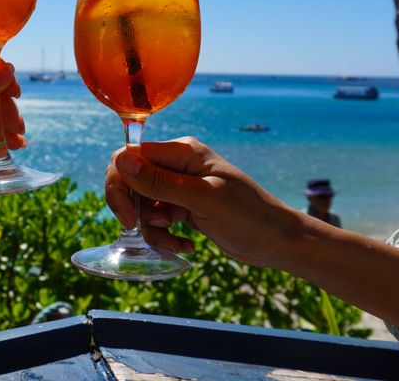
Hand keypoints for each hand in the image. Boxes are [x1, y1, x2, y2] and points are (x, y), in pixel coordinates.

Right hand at [105, 137, 303, 267]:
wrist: (279, 242)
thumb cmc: (249, 216)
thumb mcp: (203, 199)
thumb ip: (160, 182)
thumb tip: (120, 160)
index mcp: (182, 152)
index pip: (130, 155)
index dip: (121, 183)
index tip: (127, 215)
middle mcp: (178, 165)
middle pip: (130, 178)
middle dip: (129, 206)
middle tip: (136, 229)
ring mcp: (180, 187)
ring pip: (141, 203)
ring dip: (150, 227)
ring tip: (176, 241)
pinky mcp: (184, 208)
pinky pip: (157, 219)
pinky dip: (164, 236)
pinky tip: (186, 246)